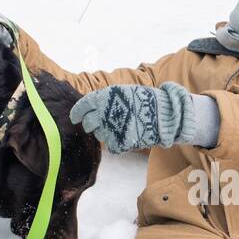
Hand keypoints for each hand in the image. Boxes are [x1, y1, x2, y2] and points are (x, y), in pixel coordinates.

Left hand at [69, 83, 197, 154]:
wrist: (163, 113)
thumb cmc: (144, 100)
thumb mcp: (122, 92)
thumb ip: (105, 100)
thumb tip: (91, 108)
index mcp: (103, 98)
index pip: (82, 107)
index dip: (77, 113)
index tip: (75, 118)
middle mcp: (103, 114)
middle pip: (88, 124)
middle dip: (91, 125)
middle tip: (99, 125)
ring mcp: (110, 129)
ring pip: (100, 136)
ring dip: (106, 133)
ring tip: (121, 127)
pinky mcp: (119, 143)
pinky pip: (112, 146)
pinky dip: (117, 143)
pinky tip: (127, 136)